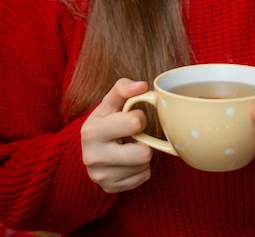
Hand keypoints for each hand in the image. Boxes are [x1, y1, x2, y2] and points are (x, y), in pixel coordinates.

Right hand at [81, 78, 152, 192]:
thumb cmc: (105, 121)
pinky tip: (129, 161)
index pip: (135, 123)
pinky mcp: (111, 188)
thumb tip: (141, 86)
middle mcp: (93, 157)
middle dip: (144, 142)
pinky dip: (141, 168)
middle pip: (144, 153)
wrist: (90, 150)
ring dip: (143, 154)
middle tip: (134, 137)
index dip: (139, 118)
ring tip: (129, 148)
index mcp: (92, 131)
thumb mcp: (110, 103)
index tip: (132, 118)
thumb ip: (123, 88)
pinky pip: (143, 178)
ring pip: (145, 166)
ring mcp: (101, 176)